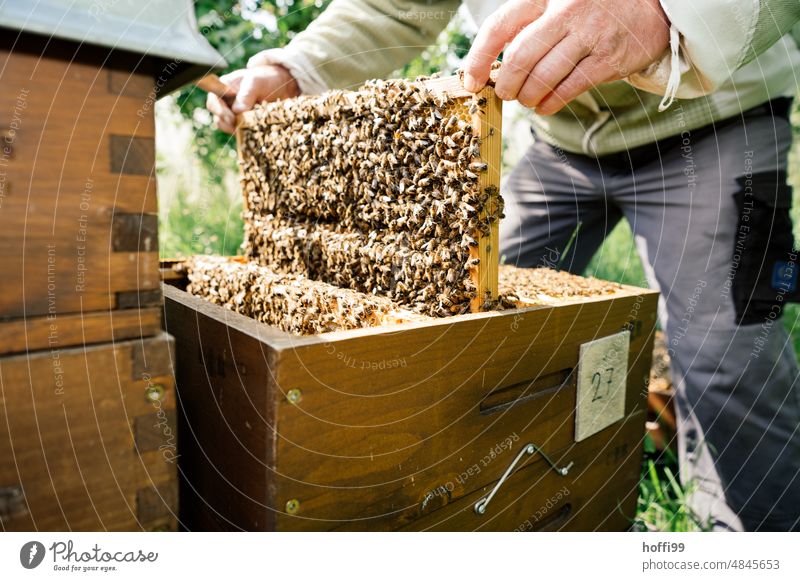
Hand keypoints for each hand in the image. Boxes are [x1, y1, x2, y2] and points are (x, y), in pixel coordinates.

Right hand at [206, 64, 300, 132]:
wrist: (281, 86)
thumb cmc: (266, 78)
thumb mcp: (256, 82)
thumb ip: (246, 94)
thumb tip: (237, 110)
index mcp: (223, 88)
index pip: (213, 101)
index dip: (219, 111)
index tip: (230, 118)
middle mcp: (226, 102)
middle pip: (218, 117)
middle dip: (227, 123)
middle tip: (238, 126)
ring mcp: (234, 113)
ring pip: (227, 127)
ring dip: (236, 129)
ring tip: (247, 128)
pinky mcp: (243, 122)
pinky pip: (240, 131)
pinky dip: (245, 132)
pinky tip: (254, 131)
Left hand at [462, 0, 669, 113]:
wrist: (649, 7)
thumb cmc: (588, 10)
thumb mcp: (554, 4)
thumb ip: (524, 27)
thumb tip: (487, 66)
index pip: (499, 26)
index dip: (479, 58)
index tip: (471, 81)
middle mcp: (566, 10)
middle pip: (519, 57)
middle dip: (506, 84)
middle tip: (505, 93)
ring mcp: (589, 34)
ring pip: (543, 77)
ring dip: (527, 96)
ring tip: (526, 99)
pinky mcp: (608, 58)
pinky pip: (568, 89)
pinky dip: (550, 103)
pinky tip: (544, 105)